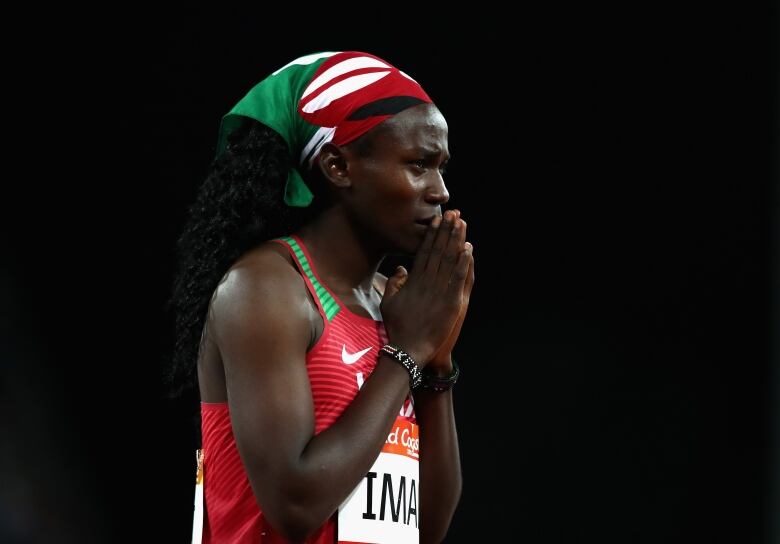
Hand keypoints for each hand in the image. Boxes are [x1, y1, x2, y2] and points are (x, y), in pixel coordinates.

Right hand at [379, 210, 473, 368]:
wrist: (407, 349)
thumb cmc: (397, 327)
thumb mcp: (388, 303)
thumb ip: (395, 283)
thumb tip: (402, 268)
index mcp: (413, 281)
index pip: (424, 252)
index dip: (431, 234)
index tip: (436, 220)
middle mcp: (426, 282)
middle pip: (438, 250)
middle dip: (446, 230)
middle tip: (452, 213)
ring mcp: (439, 292)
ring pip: (450, 261)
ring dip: (456, 240)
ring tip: (461, 224)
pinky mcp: (451, 303)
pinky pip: (459, 278)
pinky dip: (464, 263)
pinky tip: (468, 249)